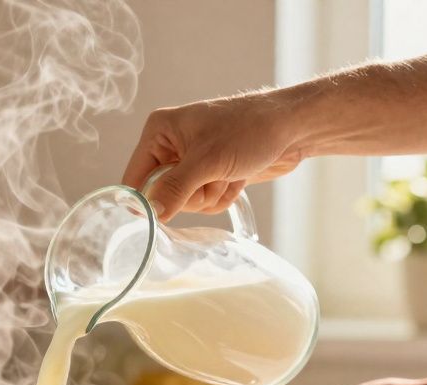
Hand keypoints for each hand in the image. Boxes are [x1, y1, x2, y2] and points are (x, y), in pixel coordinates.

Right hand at [122, 91, 303, 219]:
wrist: (292, 127)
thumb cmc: (249, 130)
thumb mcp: (207, 161)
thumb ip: (175, 189)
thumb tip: (151, 214)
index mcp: (159, 131)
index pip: (134, 178)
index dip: (147, 200)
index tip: (165, 213)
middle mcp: (171, 146)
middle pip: (161, 195)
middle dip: (191, 195)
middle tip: (212, 177)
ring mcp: (191, 162)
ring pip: (186, 202)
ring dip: (210, 195)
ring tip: (229, 173)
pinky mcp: (210, 174)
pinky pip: (205, 201)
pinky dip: (223, 195)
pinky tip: (237, 177)